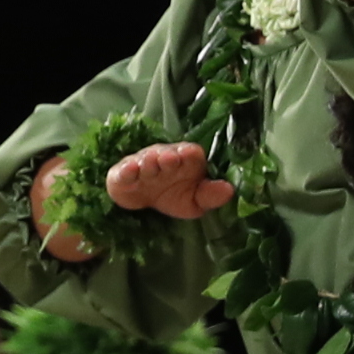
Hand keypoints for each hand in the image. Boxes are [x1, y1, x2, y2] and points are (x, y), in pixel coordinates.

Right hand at [103, 140, 234, 220]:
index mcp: (186, 161)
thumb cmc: (174, 194)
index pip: (191, 153)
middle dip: (168, 156)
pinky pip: (124, 171)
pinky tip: (130, 171)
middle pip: (167, 153)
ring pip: (146, 160)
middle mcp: (165, 158)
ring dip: (148, 162)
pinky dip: (126, 170)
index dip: (190, 154)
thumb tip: (229, 189)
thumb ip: (211, 195)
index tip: (190, 155)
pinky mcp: (123, 174)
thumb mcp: (195, 201)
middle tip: (169, 160)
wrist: (144, 200)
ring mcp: (143, 164)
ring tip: (150, 165)